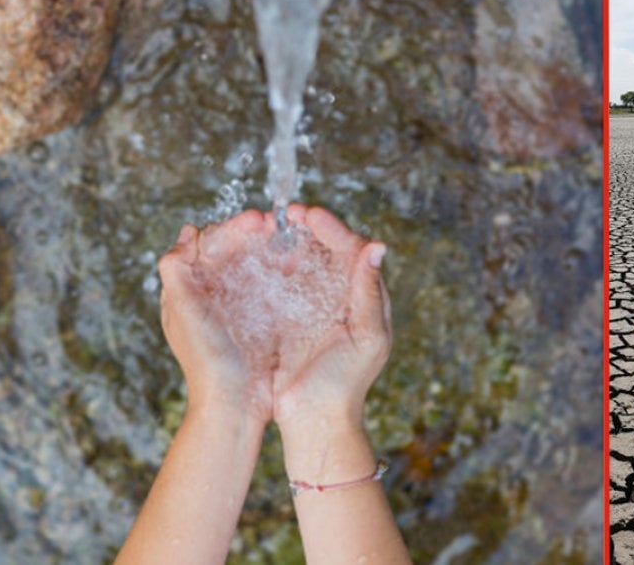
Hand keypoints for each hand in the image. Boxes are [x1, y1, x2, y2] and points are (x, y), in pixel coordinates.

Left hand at [158, 209, 273, 422]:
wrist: (235, 406)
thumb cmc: (207, 361)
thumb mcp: (184, 311)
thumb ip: (176, 270)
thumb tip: (188, 233)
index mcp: (189, 292)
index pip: (209, 245)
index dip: (233, 228)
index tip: (259, 220)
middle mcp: (212, 297)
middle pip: (234, 252)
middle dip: (256, 234)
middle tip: (280, 223)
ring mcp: (239, 310)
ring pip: (255, 266)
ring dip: (273, 249)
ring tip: (294, 239)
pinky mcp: (262, 322)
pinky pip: (272, 288)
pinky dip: (285, 272)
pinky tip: (301, 265)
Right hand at [270, 204, 392, 428]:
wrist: (316, 420)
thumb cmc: (346, 382)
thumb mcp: (365, 336)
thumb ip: (369, 292)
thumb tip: (376, 246)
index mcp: (365, 298)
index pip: (352, 249)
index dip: (331, 227)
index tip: (307, 214)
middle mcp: (342, 297)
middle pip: (327, 249)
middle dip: (308, 227)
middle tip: (285, 214)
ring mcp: (314, 306)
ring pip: (304, 261)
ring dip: (289, 241)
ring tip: (270, 226)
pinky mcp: (289, 319)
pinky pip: (282, 282)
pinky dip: (272, 264)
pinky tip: (257, 254)